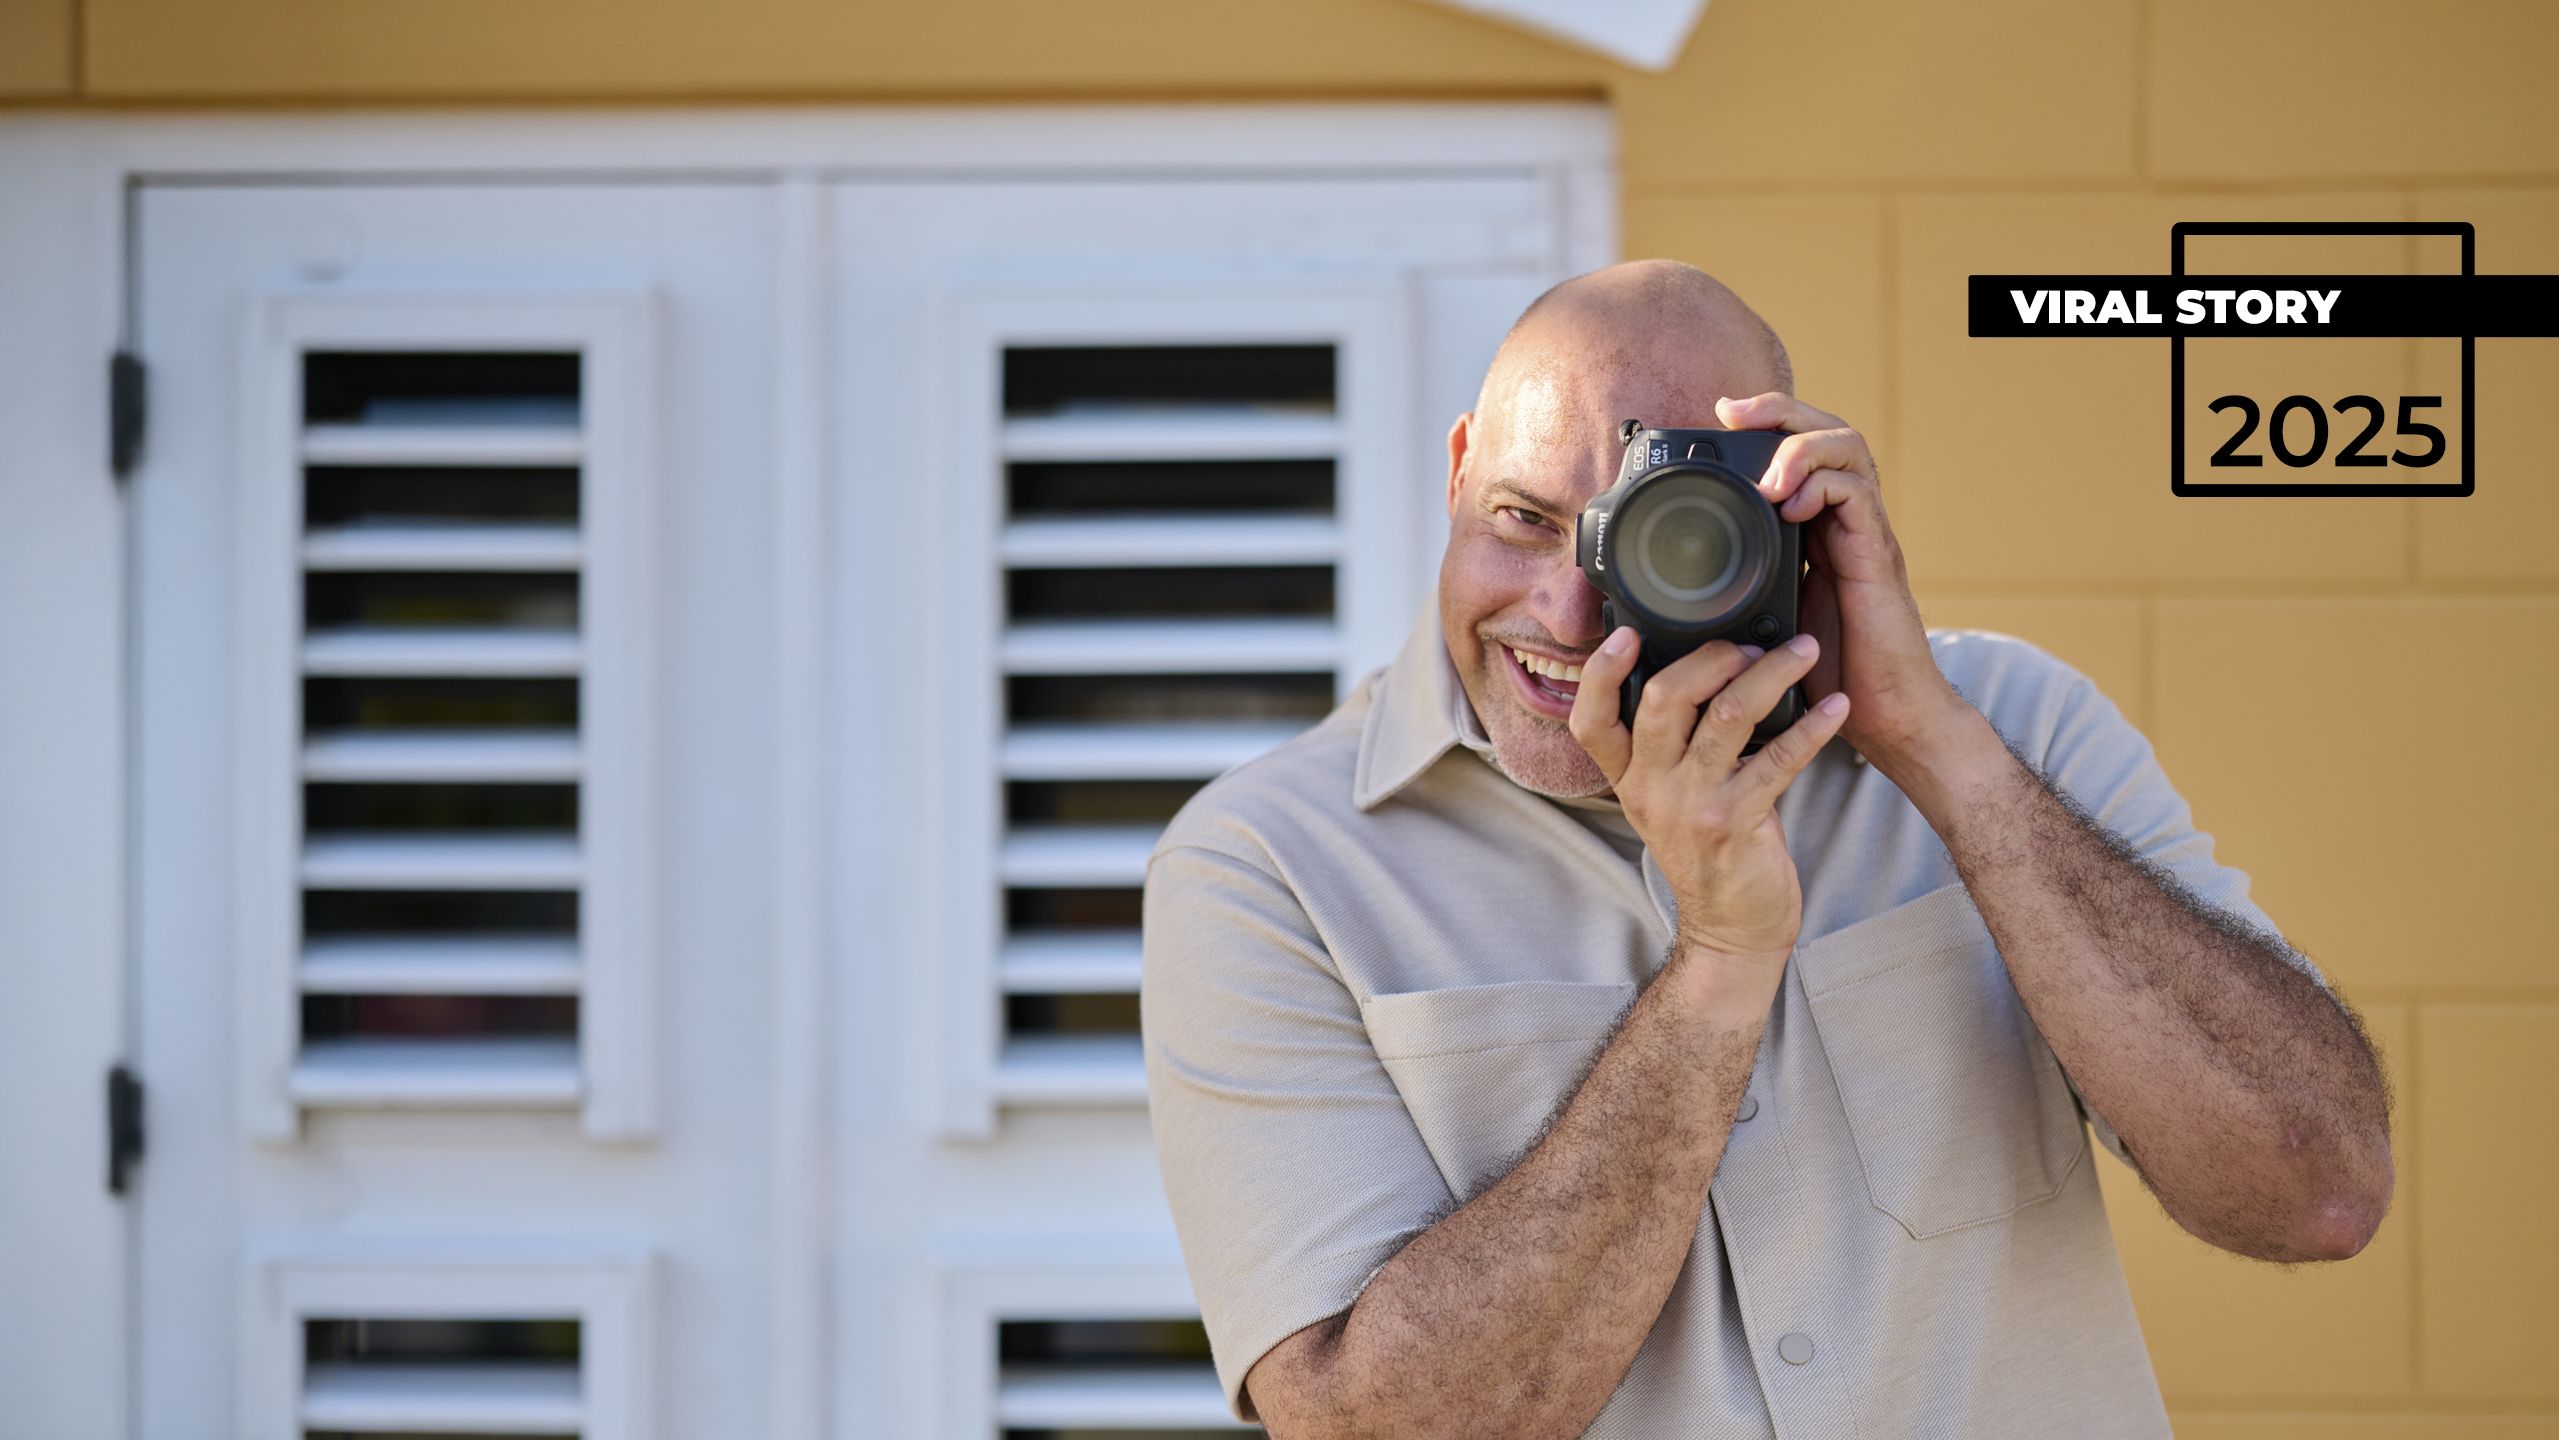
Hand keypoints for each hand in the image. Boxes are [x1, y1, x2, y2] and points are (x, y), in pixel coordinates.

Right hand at [1568, 627, 1851, 970]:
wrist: (1731, 929)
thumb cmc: (1708, 854)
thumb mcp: (1667, 802)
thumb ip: (1669, 748)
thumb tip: (1703, 675)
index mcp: (1628, 779)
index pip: (1589, 720)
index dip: (1600, 672)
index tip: (1625, 633)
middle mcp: (1651, 788)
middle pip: (1664, 698)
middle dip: (1712, 656)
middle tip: (1749, 645)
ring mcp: (1692, 805)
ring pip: (1728, 715)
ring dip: (1772, 674)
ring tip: (1803, 651)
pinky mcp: (1737, 821)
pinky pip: (1779, 758)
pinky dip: (1813, 727)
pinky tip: (1835, 708)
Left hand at [1713, 393, 1963, 768]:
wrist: (1886, 715)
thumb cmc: (1824, 676)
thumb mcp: (1763, 623)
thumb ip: (1736, 592)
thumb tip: (1673, 589)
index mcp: (1812, 529)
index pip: (1796, 450)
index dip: (1765, 424)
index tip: (1720, 416)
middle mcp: (1841, 521)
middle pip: (1824, 430)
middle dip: (1779, 409)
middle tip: (1733, 412)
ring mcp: (1863, 533)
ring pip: (1846, 446)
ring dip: (1799, 445)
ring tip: (1767, 474)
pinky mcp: (1876, 554)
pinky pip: (1856, 493)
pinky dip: (1821, 484)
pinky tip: (1791, 506)